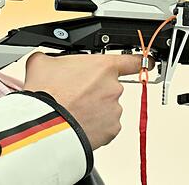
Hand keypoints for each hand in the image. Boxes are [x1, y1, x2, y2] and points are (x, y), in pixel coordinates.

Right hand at [23, 52, 142, 149]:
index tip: (146, 61)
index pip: (132, 60)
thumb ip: (52, 58)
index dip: (138, 60)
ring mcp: (114, 110)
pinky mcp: (111, 131)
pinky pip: (105, 126)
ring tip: (73, 110)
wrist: (44, 125)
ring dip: (94, 108)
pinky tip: (77, 122)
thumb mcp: (42, 62)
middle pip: (110, 86)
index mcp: (103, 67)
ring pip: (107, 107)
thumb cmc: (46, 93)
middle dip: (95, 90)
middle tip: (75, 94)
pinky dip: (94, 125)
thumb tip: (47, 59)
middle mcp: (114, 88)